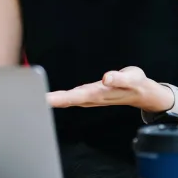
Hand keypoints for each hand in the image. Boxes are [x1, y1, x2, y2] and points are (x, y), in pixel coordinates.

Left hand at [46, 66, 173, 111]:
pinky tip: (52, 98)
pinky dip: (61, 98)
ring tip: (38, 99)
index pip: (77, 96)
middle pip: (69, 99)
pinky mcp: (91, 94)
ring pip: (69, 100)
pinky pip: (73, 97)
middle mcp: (93, 97)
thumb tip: (106, 78)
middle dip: (52, 100)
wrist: (142, 92)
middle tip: (35, 99)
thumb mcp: (132, 77)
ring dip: (54, 100)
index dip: (61, 98)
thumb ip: (119, 78)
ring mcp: (91, 97)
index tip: (46, 99)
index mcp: (100, 93)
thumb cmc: (136, 83)